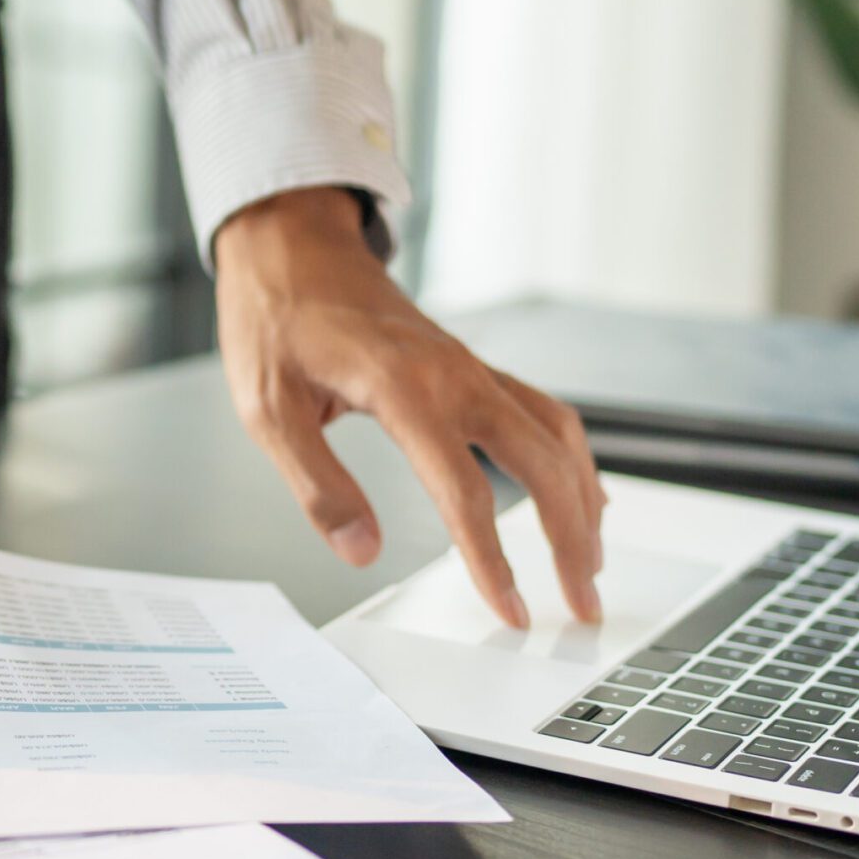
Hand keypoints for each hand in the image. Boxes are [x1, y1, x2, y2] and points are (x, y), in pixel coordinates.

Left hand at [213, 187, 605, 629]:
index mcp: (402, 389)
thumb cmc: (275, 320)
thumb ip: (317, 484)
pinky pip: (543, 411)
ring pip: (557, 434)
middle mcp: (454, 375)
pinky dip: (572, 457)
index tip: (512, 611)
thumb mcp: (267, 410)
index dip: (493, 559)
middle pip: (542, 463)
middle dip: (571, 538)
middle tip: (582, 602)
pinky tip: (581, 493)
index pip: (466, 491)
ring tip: (591, 561)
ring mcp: (470, 367)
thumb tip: (362, 550)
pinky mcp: (471, 367)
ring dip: (583, 500)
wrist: (290, 248)